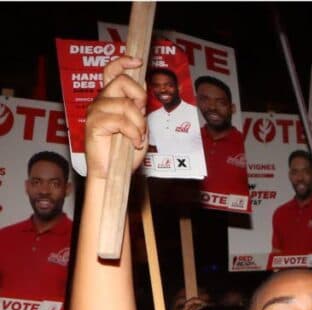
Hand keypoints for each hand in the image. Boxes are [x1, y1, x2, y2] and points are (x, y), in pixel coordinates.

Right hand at [85, 56, 148, 178]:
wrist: (113, 173)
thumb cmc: (125, 152)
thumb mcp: (138, 126)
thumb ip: (139, 107)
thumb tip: (142, 86)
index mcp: (111, 99)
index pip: (112, 71)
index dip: (123, 62)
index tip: (138, 61)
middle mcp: (101, 101)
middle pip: (122, 82)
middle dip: (140, 98)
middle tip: (142, 119)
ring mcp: (96, 111)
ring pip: (126, 105)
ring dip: (139, 124)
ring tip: (137, 138)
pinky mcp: (95, 124)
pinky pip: (122, 121)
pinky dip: (134, 133)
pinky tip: (134, 143)